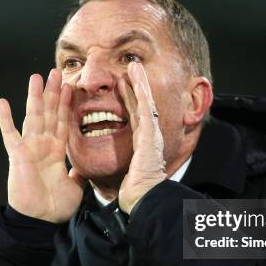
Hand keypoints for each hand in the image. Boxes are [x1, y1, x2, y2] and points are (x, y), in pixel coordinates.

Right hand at [0, 69, 85, 222]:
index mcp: (57, 152)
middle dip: (53, 93)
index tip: (70, 87)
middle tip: (55, 72)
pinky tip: (3, 102)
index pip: (63, 122)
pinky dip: (5, 119)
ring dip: (35, 97)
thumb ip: (78, 173)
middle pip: (50, 113)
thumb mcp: (76, 187)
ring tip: (36, 77)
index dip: (67, 105)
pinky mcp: (17, 155)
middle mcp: (43, 146)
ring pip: (34, 117)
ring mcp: (30, 148)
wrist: (41, 220)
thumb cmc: (56, 206)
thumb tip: (83, 167)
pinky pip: (10, 134)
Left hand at [117, 62, 166, 213]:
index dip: (130, 101)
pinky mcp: (150, 135)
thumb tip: (114, 171)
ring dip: (140, 84)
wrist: (145, 199)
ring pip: (145, 103)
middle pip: (142, 106)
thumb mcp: (127, 173)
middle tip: (132, 69)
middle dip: (137, 87)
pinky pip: (145, 110)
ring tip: (135, 67)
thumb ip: (124, 166)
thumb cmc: (136, 192)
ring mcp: (152, 135)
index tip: (123, 86)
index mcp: (142, 145)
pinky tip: (137, 80)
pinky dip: (142, 94)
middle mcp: (149, 137)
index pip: (135, 117)